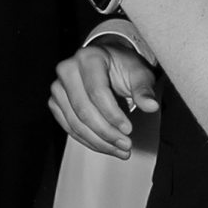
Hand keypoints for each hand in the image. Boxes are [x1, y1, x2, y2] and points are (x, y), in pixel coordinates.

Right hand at [52, 38, 155, 158]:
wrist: (106, 63)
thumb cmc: (122, 66)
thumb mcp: (138, 72)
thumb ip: (144, 89)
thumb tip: (151, 106)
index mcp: (88, 57)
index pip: (97, 92)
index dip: (113, 115)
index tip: (129, 130)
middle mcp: (68, 70)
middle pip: (84, 110)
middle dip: (106, 132)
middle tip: (126, 145)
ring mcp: (58, 87)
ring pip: (75, 123)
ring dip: (98, 141)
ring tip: (119, 150)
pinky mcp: (55, 103)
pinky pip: (69, 127)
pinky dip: (88, 140)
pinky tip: (105, 146)